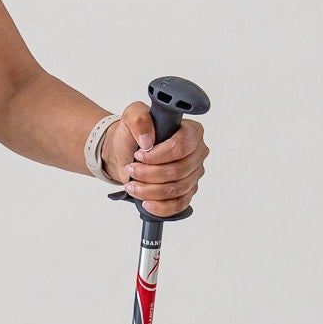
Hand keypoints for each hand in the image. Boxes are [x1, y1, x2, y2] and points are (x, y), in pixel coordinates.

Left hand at [104, 103, 207, 217]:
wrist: (125, 153)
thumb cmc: (132, 135)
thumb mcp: (131, 116)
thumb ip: (139, 119)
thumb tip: (148, 141)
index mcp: (192, 131)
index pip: (181, 147)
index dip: (158, 155)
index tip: (139, 155)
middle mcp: (197, 153)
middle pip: (178, 170)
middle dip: (149, 173)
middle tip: (131, 169)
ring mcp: (194, 174)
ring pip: (176, 189)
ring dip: (149, 190)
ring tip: (132, 185)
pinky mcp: (187, 192)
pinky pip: (178, 205)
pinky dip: (160, 206)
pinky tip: (146, 202)